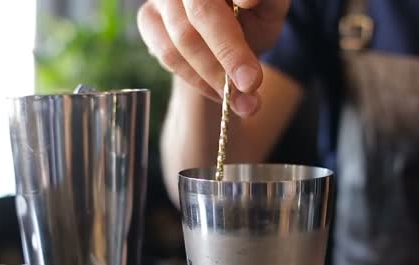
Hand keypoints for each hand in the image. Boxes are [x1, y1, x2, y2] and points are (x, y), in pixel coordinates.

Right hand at [137, 0, 289, 113]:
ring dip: (214, 76)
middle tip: (251, 84)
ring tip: (242, 100)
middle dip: (229, 54)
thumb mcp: (271, 6)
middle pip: (201, 13)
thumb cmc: (253, 14)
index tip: (250, 12)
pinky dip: (196, 79)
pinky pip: (167, 55)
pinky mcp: (147, 17)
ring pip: (182, 41)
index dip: (234, 15)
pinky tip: (218, 90)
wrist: (228, 30)